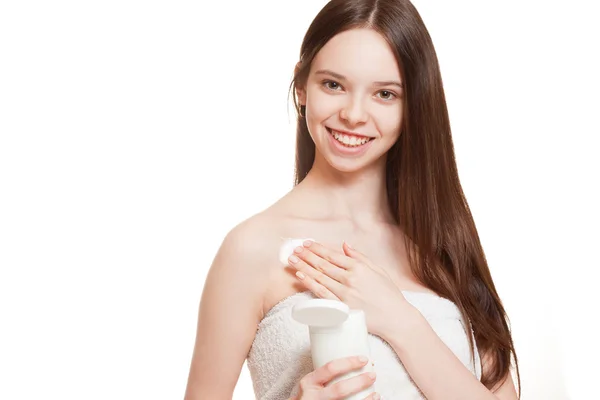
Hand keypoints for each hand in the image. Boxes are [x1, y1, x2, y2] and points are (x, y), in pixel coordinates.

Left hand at [288, 240, 410, 336]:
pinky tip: (300, 276)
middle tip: (294, 249)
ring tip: (291, 259)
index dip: (318, 248)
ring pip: (319, 277)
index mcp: (359, 267)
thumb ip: (360, 257)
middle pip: (323, 264)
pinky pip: (321, 294)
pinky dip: (310, 284)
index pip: (332, 255)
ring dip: (303, 266)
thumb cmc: (389, 294)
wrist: (396, 318)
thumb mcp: (378, 270)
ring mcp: (345, 293)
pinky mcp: (342, 307)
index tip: (307, 243)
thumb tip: (345, 244)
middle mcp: (350, 278)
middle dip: (306, 255)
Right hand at [289, 355, 379, 399]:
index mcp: (308, 382)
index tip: (363, 359)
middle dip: (359, 381)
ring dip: (365, 399)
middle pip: (340, 389)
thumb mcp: (309, 383)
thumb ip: (323, 376)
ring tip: (376, 392)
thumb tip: (352, 363)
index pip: (330, 368)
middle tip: (373, 375)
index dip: (349, 363)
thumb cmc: (307, 395)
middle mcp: (313, 396)